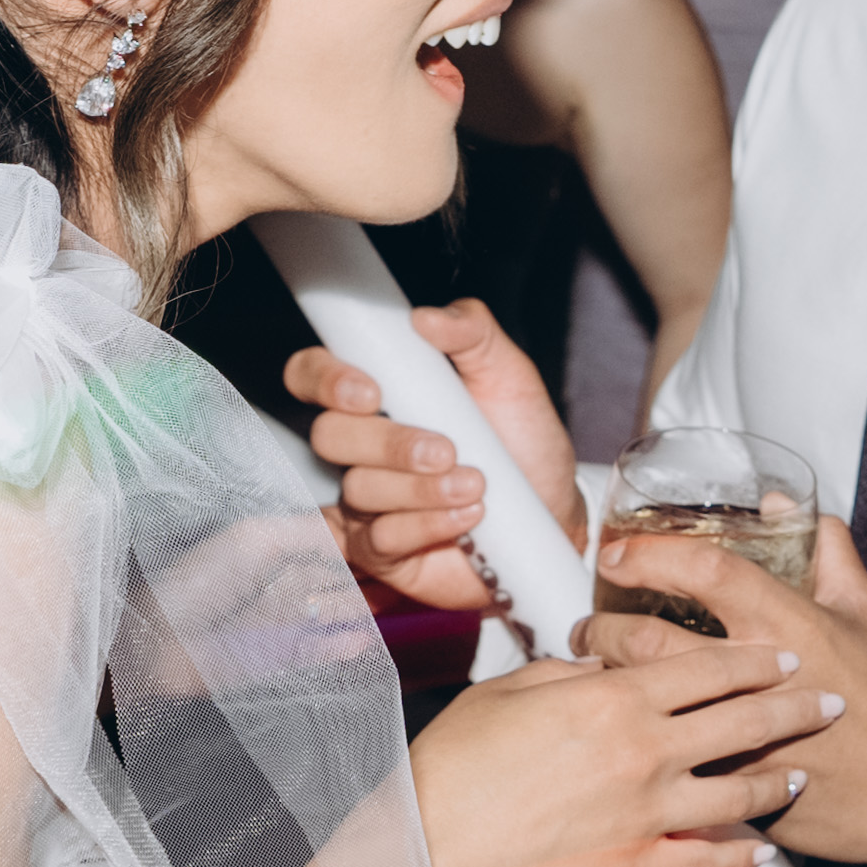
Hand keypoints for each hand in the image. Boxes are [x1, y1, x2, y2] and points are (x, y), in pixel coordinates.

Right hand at [288, 300, 578, 616]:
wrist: (554, 512)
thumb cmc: (523, 443)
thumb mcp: (510, 376)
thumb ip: (472, 332)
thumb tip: (426, 317)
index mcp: (380, 395)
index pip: (312, 374)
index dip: (324, 378)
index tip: (370, 391)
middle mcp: (363, 446)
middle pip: (328, 436)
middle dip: (389, 444)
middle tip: (446, 450)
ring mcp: (367, 500)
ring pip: (359, 489)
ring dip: (421, 489)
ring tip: (476, 486)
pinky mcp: (383, 549)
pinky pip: (379, 539)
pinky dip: (426, 526)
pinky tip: (468, 517)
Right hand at [407, 635, 838, 866]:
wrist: (434, 844)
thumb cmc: (458, 763)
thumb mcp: (512, 690)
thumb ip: (570, 675)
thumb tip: (602, 667)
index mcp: (616, 699)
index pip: (709, 668)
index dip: (755, 659)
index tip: (784, 654)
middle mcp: (647, 751)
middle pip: (745, 722)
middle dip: (795, 708)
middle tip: (827, 701)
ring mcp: (649, 813)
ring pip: (742, 793)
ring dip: (780, 781)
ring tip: (801, 773)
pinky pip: (709, 860)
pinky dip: (741, 855)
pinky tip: (760, 852)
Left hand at [576, 516, 866, 866]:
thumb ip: (827, 552)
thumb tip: (787, 510)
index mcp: (790, 625)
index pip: (705, 569)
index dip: (651, 553)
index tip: (618, 554)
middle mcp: (759, 676)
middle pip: (648, 637)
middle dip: (601, 624)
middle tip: (588, 622)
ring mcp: (742, 735)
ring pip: (647, 700)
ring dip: (608, 679)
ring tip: (594, 670)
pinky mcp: (735, 784)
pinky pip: (667, 754)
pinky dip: (638, 736)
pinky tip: (623, 728)